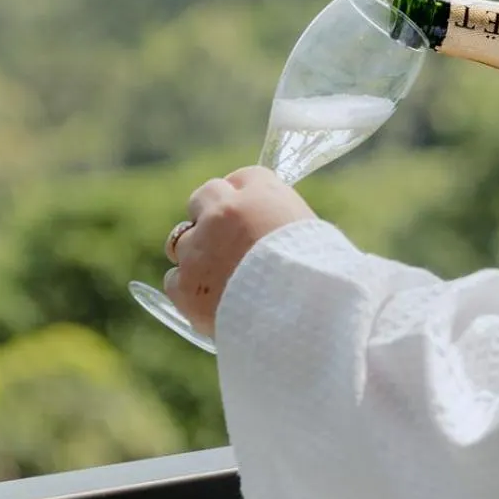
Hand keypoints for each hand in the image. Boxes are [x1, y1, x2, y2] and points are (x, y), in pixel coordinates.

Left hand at [163, 166, 316, 336]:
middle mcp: (224, 212)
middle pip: (203, 197)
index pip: (242, 178)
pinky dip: (190, 291)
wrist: (307, 321)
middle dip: (211, 216)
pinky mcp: (185, 285)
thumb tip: (265, 228)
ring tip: (224, 281)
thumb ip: (281, 224)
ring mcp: (198, 248)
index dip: (244, 198)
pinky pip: (175, 280)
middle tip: (227, 243)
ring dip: (198, 255)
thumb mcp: (313, 237)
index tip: (247, 213)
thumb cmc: (323, 282)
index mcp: (262, 194)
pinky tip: (213, 303)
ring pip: (181, 241)